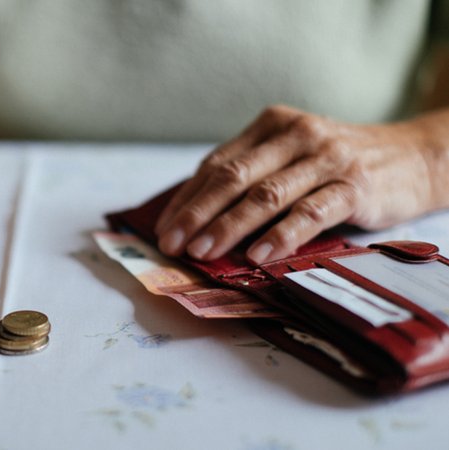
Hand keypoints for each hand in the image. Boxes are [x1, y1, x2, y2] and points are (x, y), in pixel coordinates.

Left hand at [154, 104, 443, 263]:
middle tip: (172, 244)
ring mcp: (326, 158)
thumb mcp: (293, 157)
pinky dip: (282, 235)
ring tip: (203, 253)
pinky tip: (259, 256)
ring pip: (266, 195)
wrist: (416, 157)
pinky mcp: (354, 185)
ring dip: (229, 226)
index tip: (164, 229)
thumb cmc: (339, 164)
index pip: (217, 164)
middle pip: (233, 177)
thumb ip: (253, 177)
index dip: (187, 199)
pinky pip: (311, 212)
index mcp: (272, 125)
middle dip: (197, 214)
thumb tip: (197, 218)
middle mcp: (296, 134)